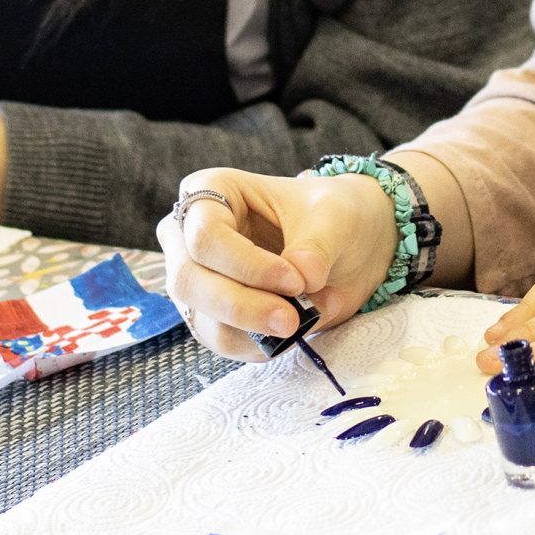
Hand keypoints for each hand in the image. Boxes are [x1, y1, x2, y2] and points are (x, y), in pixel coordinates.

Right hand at [157, 167, 396, 359]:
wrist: (345, 244)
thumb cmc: (330, 215)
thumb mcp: (335, 217)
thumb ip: (317, 245)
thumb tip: (303, 274)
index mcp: (212, 190)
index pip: (205, 235)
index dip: (247, 265)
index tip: (295, 281)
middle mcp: (189, 234)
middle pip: (188, 280)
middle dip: (242, 306)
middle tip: (292, 319)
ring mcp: (196, 277)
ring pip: (202, 318)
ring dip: (253, 330)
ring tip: (302, 321)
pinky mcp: (210, 314)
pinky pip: (221, 340)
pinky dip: (258, 344)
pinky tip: (291, 332)